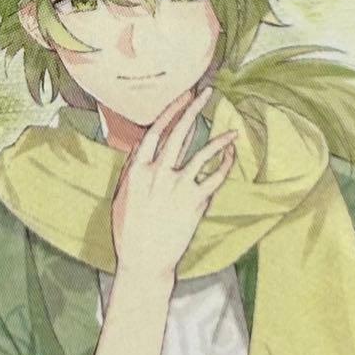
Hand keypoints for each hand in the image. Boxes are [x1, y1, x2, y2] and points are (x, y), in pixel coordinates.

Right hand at [110, 86, 237, 283]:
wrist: (144, 261)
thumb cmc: (129, 232)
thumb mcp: (122, 197)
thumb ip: (133, 172)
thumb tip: (142, 149)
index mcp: (137, 171)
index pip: (155, 131)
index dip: (170, 111)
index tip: (181, 97)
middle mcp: (157, 175)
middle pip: (178, 133)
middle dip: (192, 109)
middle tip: (205, 93)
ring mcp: (177, 188)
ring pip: (202, 153)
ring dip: (219, 139)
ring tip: (232, 131)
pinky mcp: (194, 203)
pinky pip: (214, 177)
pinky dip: (224, 164)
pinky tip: (230, 156)